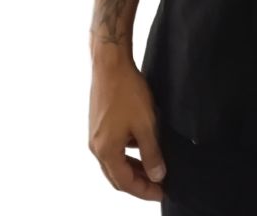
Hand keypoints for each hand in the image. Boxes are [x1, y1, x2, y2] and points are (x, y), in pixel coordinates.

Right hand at [87, 56, 167, 201]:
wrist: (110, 63)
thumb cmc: (127, 91)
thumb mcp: (145, 124)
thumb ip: (152, 153)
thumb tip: (157, 176)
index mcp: (106, 151)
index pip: (125, 183)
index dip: (144, 191)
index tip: (161, 192)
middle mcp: (96, 147)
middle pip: (117, 176)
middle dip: (137, 183)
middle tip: (157, 185)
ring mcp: (95, 135)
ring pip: (114, 162)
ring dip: (132, 168)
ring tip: (152, 167)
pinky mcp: (98, 124)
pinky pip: (112, 148)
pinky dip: (126, 153)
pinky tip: (141, 145)